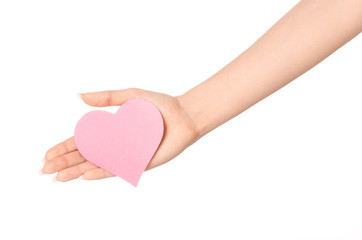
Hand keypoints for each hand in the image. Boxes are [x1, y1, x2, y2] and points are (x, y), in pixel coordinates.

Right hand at [41, 88, 199, 181]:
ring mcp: (127, 155)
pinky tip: (86, 175)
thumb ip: (105, 98)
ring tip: (58, 177)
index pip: (82, 142)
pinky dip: (102, 172)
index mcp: (112, 132)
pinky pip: (118, 169)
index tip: (47, 155)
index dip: (64, 149)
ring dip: (77, 171)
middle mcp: (117, 146)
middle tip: (44, 170)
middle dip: (64, 163)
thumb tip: (78, 96)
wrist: (183, 114)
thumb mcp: (129, 96)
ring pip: (97, 165)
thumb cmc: (159, 105)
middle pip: (85, 156)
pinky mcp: (141, 162)